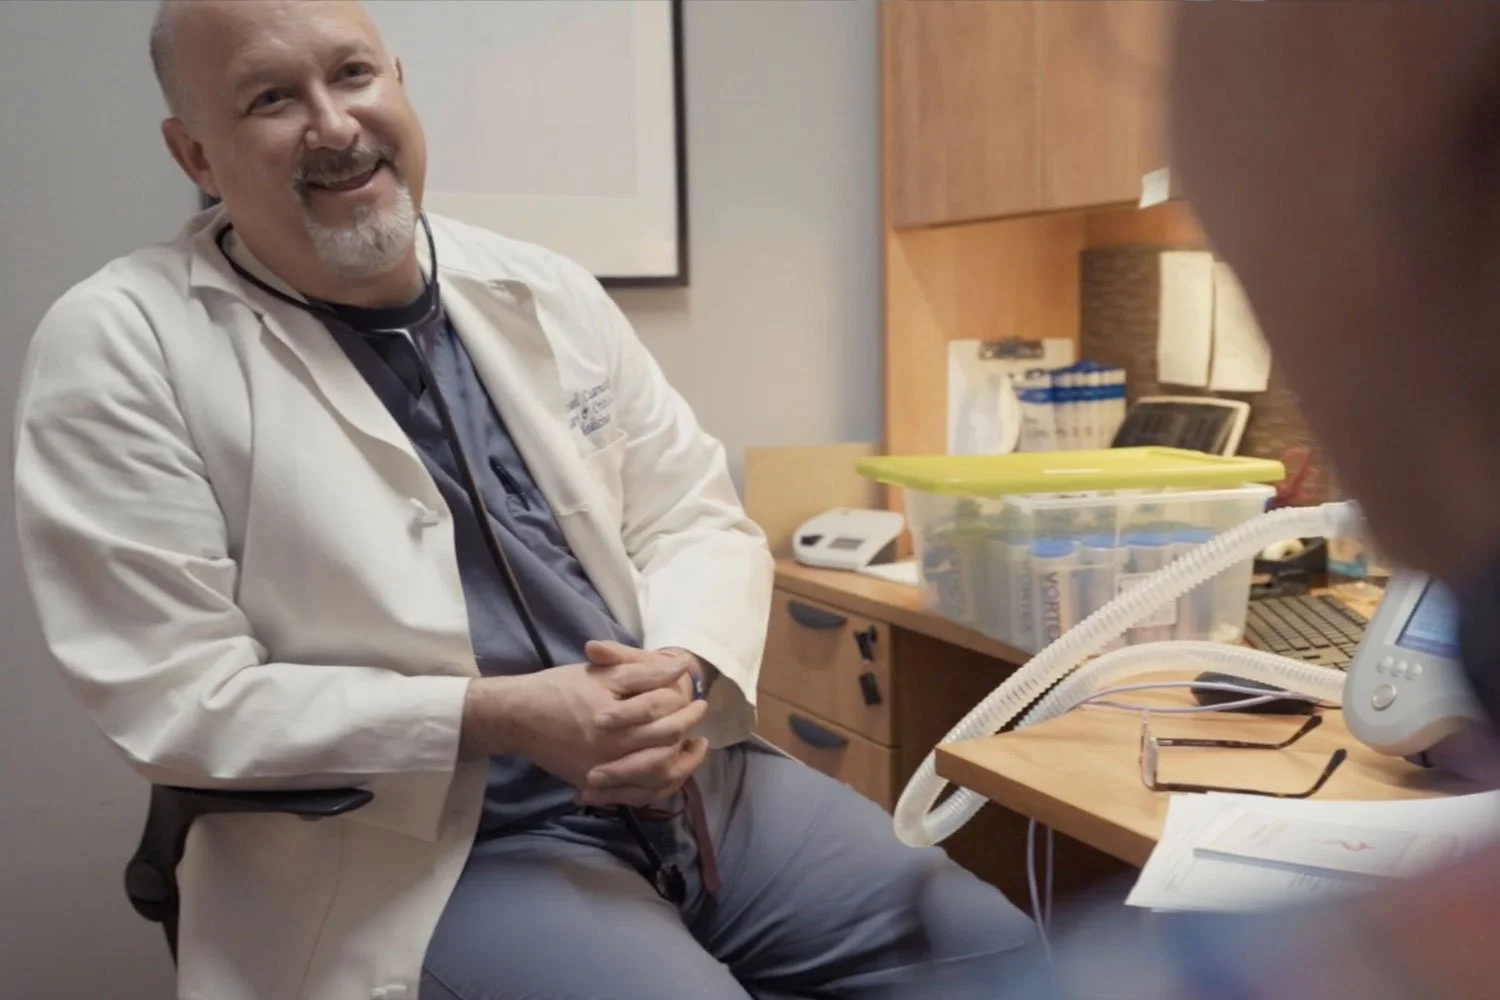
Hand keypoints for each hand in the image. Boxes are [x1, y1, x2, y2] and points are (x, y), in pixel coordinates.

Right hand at [461, 650, 705, 794]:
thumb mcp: (603, 673)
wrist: (518, 716)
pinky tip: (669, 775)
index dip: (687, 708)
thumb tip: (682, 667)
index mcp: (618, 725)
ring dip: (681, 767)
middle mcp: (614, 756)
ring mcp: (605, 775)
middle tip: (699, 720)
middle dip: (688, 734)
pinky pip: (634, 797)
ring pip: (655, 782)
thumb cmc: (560, 688)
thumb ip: (644, 672)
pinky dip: (656, 789)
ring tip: (693, 751)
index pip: (666, 719)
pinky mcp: (595, 785)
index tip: (698, 699)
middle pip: (666, 752)